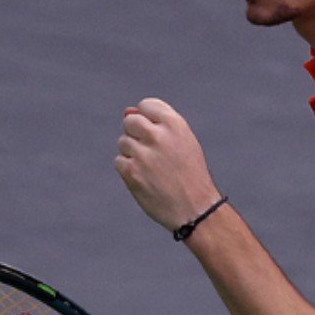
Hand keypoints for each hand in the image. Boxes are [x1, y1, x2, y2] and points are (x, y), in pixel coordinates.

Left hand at [114, 98, 222, 231]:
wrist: (195, 209)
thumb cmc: (189, 173)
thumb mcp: (184, 142)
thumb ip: (158, 124)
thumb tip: (127, 111)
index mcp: (175, 124)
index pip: (146, 105)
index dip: (148, 119)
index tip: (157, 135)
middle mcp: (158, 136)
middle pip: (129, 121)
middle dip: (136, 134)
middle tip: (152, 153)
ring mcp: (143, 154)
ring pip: (123, 142)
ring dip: (132, 154)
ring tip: (152, 168)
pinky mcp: (131, 172)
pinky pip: (119, 161)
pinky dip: (128, 170)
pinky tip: (145, 178)